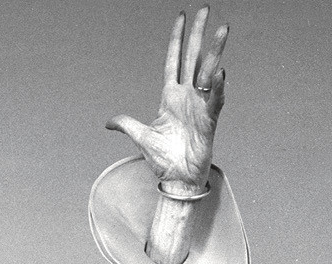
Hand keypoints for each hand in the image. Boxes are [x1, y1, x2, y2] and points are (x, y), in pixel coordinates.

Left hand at [106, 6, 227, 194]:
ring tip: (222, 30)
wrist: (176, 178)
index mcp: (170, 97)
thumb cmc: (162, 158)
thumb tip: (109, 122)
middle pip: (192, 59)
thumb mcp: (140, 137)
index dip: (177, 40)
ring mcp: (199, 106)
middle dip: (197, 35)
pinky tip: (219, 72)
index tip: (181, 17)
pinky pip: (215, 100)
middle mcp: (187, 97)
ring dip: (214, 53)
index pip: (173, 61)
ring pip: (208, 73)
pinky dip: (217, 87)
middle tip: (203, 10)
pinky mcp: (209, 121)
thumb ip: (127, 124)